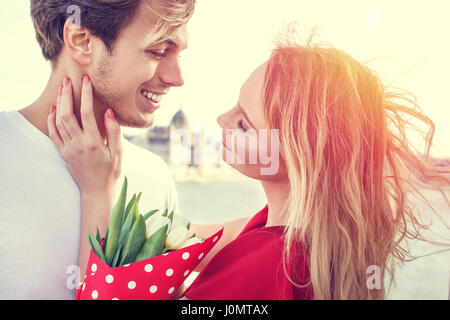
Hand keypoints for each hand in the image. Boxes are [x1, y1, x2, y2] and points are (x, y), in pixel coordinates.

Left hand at [47, 75, 122, 198]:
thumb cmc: (110, 172)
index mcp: (94, 142)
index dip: (86, 94)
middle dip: (66, 95)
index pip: (88, 112)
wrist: (96, 191)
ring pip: (59, 121)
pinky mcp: (63, 152)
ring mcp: (68, 148)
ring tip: (61, 90)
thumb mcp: (118, 152)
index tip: (86, 81)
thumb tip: (109, 112)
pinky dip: (51, 119)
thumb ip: (114, 132)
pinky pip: (53, 133)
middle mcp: (78, 144)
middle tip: (67, 80)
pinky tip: (54, 109)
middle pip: (68, 114)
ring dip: (59, 104)